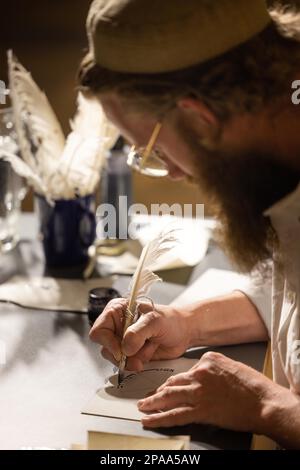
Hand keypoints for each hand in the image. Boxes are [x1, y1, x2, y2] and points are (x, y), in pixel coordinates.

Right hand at [89, 298, 191, 370]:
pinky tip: (149, 353)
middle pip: (105, 348)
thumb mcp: (154, 321)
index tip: (122, 350)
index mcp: (117, 311)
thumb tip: (125, 348)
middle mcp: (117, 326)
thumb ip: (137, 333)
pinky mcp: (131, 353)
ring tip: (149, 349)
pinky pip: (126, 364)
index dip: (108, 342)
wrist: (184, 332)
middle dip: (122, 355)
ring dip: (133, 359)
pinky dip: (137, 363)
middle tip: (137, 356)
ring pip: (115, 358)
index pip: (99, 330)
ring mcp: (123, 341)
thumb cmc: (171, 320)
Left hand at [138, 351, 278, 432]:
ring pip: (168, 396)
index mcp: (207, 360)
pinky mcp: (200, 410)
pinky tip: (149, 419)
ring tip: (142, 406)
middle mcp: (199, 373)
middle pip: (172, 382)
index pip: (186, 371)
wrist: (263, 401)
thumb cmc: (253, 387)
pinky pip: (174, 414)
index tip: (169, 386)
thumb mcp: (232, 366)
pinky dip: (158, 418)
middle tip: (148, 396)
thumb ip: (214, 369)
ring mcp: (198, 391)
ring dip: (152, 402)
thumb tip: (205, 376)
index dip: (175, 382)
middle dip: (159, 391)